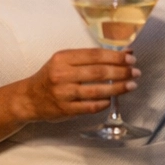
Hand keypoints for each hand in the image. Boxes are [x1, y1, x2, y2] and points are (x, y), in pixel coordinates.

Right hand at [12, 48, 139, 122]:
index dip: (115, 56)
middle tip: (136, 71)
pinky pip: (90, 107)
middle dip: (121, 71)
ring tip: (131, 85)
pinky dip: (103, 103)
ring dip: (118, 88)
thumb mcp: (62, 61)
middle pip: (98, 72)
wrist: (29, 98)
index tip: (130, 57)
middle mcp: (62, 74)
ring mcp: (64, 93)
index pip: (94, 55)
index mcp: (62, 58)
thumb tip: (118, 55)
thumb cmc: (50, 76)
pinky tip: (112, 99)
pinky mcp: (65, 110)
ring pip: (97, 90)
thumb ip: (86, 59)